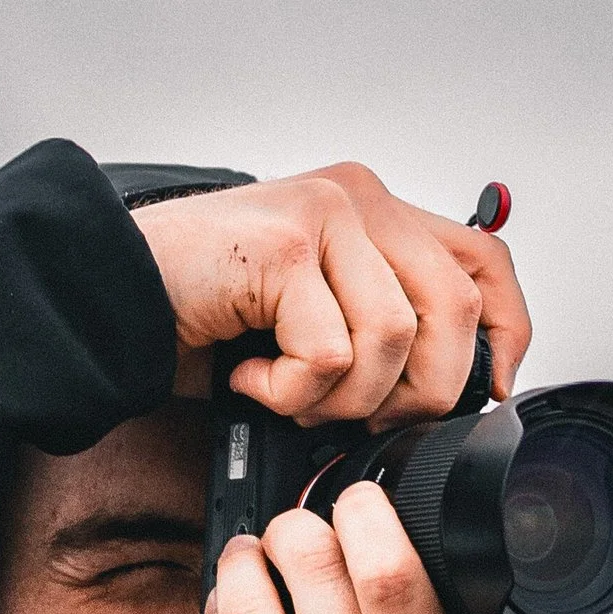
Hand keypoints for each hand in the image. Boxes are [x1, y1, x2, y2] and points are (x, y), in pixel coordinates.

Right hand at [133, 163, 531, 423]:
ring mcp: (323, 216)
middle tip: (357, 414)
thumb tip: (454, 385)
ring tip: (284, 391)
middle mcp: (358, 199)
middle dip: (418, 391)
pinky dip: (288, 393)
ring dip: (339, 397)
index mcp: (375, 208)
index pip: (484, 261)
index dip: (507, 332)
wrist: (105, 290)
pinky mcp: (284, 249)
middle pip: (454, 312)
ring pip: (393, 340)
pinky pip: (329, 357)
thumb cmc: (200, 307)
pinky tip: (248, 377)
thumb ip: (375, 313)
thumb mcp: (311, 306)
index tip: (488, 390)